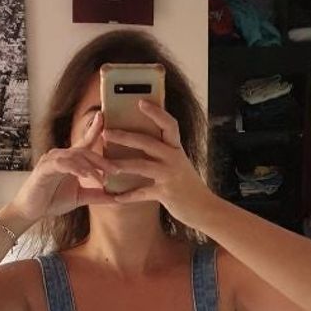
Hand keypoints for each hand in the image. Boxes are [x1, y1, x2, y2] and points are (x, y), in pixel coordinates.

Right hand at [11, 112, 118, 221]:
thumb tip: (116, 198)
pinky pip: (61, 164)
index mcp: (70, 160)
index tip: (103, 116)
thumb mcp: (79, 197)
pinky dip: (74, 168)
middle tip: (116, 171)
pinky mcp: (44, 168)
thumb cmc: (52, 200)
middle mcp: (61, 156)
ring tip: (102, 180)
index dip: (94, 129)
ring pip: (75, 157)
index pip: (84, 142)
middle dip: (101, 161)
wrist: (31, 211)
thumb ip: (96, 195)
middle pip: (84, 151)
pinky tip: (83, 175)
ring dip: (90, 168)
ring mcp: (51, 160)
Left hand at [102, 101, 213, 227]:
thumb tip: (144, 142)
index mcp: (176, 149)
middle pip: (147, 142)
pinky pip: (143, 193)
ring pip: (142, 166)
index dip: (156, 112)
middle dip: (125, 136)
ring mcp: (170, 176)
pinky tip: (116, 197)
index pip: (169, 124)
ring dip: (122, 164)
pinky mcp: (166, 193)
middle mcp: (174, 159)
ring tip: (106, 164)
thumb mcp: (179, 164)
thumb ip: (165, 153)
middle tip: (106, 132)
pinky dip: (128, 196)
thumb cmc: (188, 185)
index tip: (140, 102)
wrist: (204, 208)